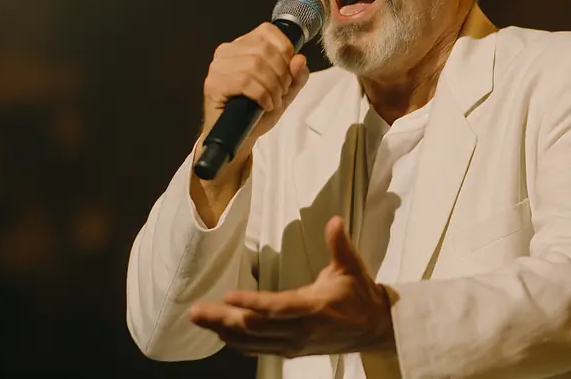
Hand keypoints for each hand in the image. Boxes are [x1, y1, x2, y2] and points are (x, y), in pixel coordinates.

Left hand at [189, 216, 394, 357]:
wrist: (375, 329)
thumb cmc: (361, 295)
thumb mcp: (352, 267)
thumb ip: (339, 245)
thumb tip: (334, 221)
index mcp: (313, 308)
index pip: (276, 307)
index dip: (251, 303)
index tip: (227, 295)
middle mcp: (299, 330)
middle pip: (255, 327)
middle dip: (222, 319)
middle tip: (195, 311)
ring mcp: (294, 343)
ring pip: (252, 340)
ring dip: (222, 330)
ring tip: (199, 319)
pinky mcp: (291, 350)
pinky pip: (258, 348)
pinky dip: (237, 342)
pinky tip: (220, 333)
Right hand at [202, 22, 309, 145]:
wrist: (238, 137)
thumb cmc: (257, 111)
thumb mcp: (284, 92)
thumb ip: (296, 76)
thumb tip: (300, 59)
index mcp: (244, 45)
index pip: (268, 32)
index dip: (285, 50)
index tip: (288, 73)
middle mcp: (227, 50)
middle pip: (264, 50)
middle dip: (281, 74)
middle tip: (281, 92)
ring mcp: (218, 67)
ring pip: (254, 65)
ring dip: (271, 87)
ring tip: (273, 101)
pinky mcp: (213, 84)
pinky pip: (244, 81)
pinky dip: (261, 95)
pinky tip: (264, 105)